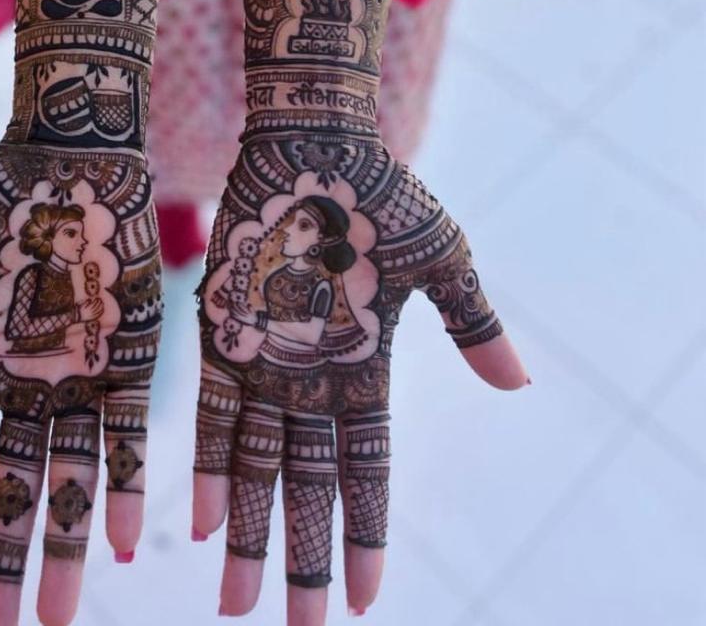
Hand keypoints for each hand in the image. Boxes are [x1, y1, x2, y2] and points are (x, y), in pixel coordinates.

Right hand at [0, 142, 160, 625]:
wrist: (70, 151)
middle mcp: (28, 383)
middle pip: (12, 488)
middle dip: (5, 560)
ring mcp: (80, 374)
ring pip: (70, 478)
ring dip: (65, 546)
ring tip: (57, 615)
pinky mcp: (128, 354)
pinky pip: (126, 433)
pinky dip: (122, 485)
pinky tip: (123, 542)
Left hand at [192, 131, 527, 621]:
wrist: (313, 137)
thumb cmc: (383, 193)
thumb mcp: (442, 258)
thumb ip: (472, 322)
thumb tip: (519, 384)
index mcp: (366, 366)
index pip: (367, 473)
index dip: (367, 537)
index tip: (368, 601)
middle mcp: (310, 375)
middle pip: (306, 487)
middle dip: (303, 559)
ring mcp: (264, 355)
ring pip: (252, 465)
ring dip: (246, 534)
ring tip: (235, 604)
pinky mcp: (221, 328)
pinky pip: (209, 411)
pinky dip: (205, 466)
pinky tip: (197, 523)